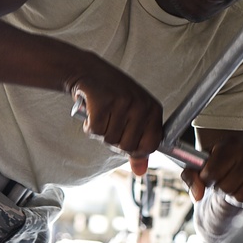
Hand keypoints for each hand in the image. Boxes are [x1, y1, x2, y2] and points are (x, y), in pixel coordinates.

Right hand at [67, 56, 163, 175]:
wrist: (89, 71)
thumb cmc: (113, 95)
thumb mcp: (133, 117)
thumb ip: (138, 144)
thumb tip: (140, 171)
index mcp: (154, 109)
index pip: (151, 145)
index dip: (135, 149)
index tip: (125, 138)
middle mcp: (141, 105)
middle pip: (127, 146)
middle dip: (114, 140)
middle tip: (110, 123)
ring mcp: (123, 103)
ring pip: (110, 140)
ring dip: (101, 132)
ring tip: (102, 114)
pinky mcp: (103, 102)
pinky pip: (96, 131)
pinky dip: (90, 127)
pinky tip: (92, 112)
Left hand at [181, 137, 242, 203]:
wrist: (239, 159)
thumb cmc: (218, 163)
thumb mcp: (198, 166)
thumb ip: (191, 178)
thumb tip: (197, 195)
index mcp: (229, 145)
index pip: (212, 172)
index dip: (206, 179)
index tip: (208, 175)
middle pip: (225, 187)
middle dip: (219, 188)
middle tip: (222, 179)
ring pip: (239, 196)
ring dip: (232, 195)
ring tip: (233, 183)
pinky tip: (242, 187)